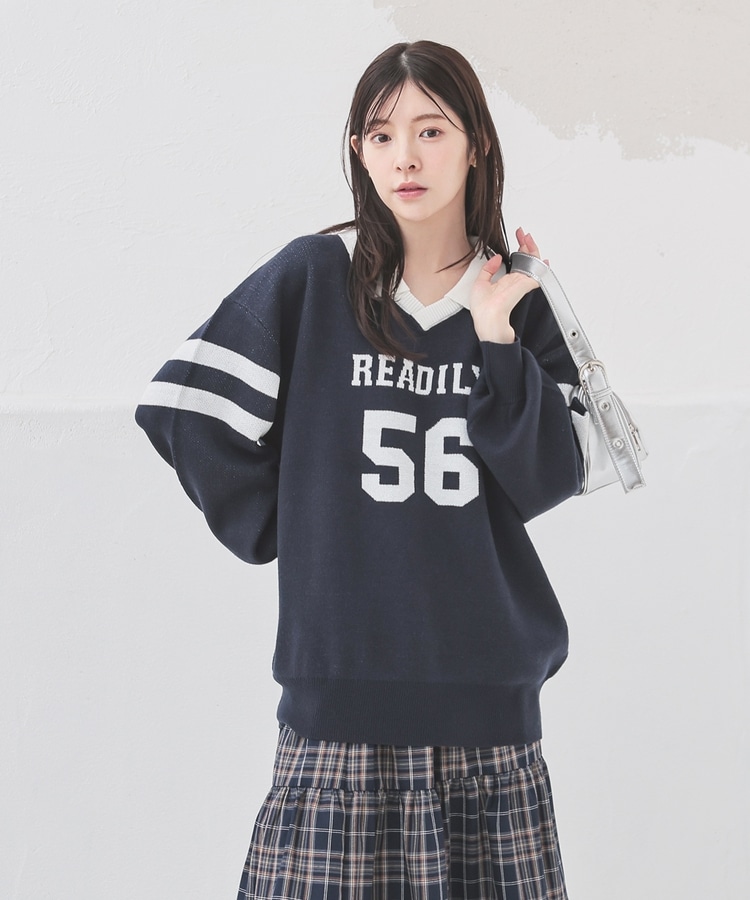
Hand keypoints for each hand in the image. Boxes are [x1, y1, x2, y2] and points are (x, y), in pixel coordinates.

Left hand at [469, 227, 546, 343]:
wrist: (486, 320)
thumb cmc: (483, 310)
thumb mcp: (480, 283)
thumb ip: (488, 269)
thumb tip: (497, 258)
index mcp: (507, 282)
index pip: (517, 262)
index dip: (519, 247)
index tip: (517, 235)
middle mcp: (516, 282)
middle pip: (527, 260)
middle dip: (527, 244)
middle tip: (523, 233)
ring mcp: (521, 284)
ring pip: (533, 263)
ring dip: (532, 249)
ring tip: (528, 237)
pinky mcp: (525, 286)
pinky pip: (538, 273)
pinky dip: (541, 265)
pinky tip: (541, 257)